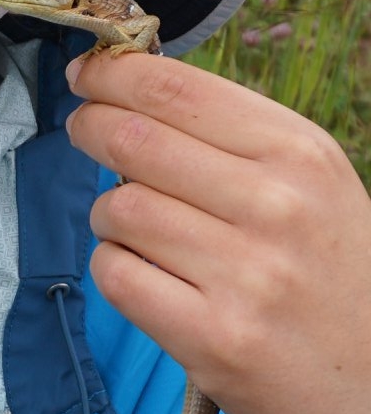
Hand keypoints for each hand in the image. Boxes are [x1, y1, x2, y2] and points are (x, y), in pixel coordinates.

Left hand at [65, 51, 370, 413]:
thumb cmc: (330, 269)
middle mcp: (276, 206)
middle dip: (89, 126)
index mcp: (298, 153)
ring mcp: (246, 276)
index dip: (113, 73)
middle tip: (82, 129)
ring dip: (107, 211)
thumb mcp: (312, 181)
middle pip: (134, 139)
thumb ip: (231, 136)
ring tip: (131, 222)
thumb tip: (129, 88)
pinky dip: (113, 266)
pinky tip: (139, 269)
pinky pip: (117, 276)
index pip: (176, 90)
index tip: (88, 72)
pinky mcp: (214, 340)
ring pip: (119, 208)